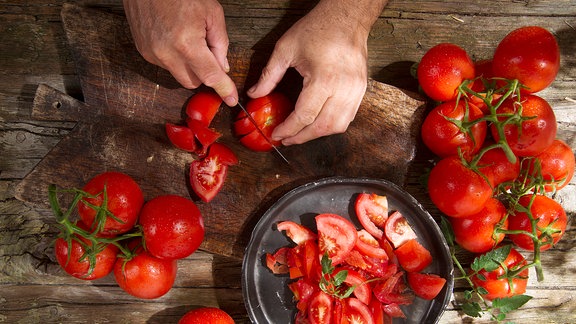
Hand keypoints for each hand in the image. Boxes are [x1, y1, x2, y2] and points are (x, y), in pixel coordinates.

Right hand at [123, 0, 237, 105]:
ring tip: (187, 36)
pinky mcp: (143, 51)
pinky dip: (174, 57)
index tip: (231, 99)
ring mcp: (152, 54)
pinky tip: (174, 36)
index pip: (209, 76)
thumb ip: (220, 43)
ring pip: (179, 74)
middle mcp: (166, 54)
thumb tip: (222, 66)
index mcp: (186, 44)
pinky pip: (165, 65)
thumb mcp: (211, 12)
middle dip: (204, 72)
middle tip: (208, 49)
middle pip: (193, 82)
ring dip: (188, 64)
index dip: (223, 89)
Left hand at [247, 0, 386, 144]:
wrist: (346, 17)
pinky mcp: (361, 90)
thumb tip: (254, 94)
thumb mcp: (285, 49)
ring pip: (339, 126)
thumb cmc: (318, 28)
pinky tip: (318, 122)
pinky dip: (332, 125)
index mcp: (324, 79)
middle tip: (287, 140)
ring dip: (319, 134)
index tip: (277, 133)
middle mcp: (343, 89)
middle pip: (323, 127)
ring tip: (301, 133)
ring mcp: (356, 91)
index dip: (289, 129)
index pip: (305, 116)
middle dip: (303, 137)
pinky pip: (348, 117)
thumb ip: (269, 75)